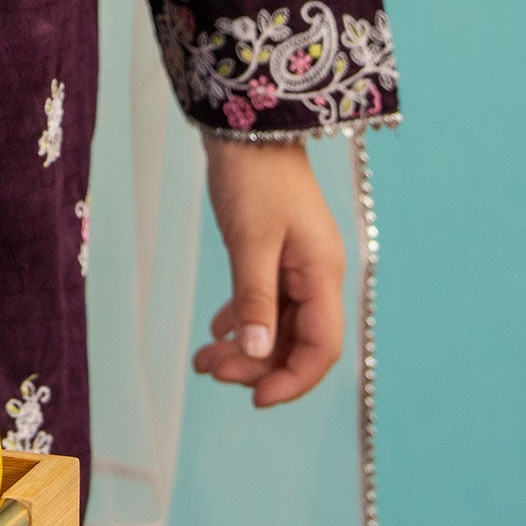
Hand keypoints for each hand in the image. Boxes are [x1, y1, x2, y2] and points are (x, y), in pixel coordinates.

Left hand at [195, 135, 345, 406]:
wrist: (247, 125)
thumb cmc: (253, 177)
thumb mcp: (250, 240)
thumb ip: (255, 298)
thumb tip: (257, 354)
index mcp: (322, 274)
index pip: (322, 348)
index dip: (292, 380)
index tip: (254, 400)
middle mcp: (317, 274)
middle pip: (297, 341)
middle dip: (257, 365)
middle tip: (210, 371)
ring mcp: (298, 264)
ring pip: (278, 324)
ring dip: (246, 347)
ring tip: (203, 360)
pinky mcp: (277, 253)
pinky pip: (267, 301)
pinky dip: (244, 319)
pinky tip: (216, 330)